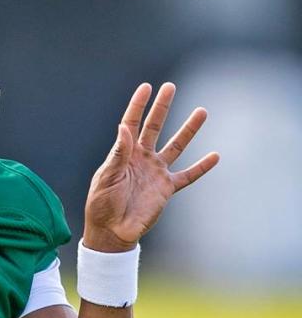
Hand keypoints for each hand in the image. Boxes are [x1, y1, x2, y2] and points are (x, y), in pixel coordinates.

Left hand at [83, 83, 219, 251]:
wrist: (112, 231)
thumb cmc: (102, 204)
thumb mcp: (107, 177)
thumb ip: (118, 153)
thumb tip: (124, 127)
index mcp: (124, 154)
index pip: (132, 123)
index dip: (138, 105)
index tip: (146, 87)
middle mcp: (141, 159)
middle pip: (154, 127)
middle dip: (162, 108)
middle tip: (170, 87)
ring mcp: (156, 172)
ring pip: (176, 146)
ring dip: (189, 129)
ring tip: (201, 111)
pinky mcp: (167, 189)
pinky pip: (188, 176)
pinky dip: (202, 167)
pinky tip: (215, 156)